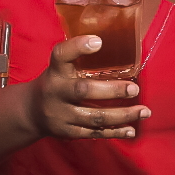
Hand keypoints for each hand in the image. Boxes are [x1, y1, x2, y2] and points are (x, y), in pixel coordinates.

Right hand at [26, 35, 149, 138]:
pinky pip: (94, 133)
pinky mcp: (67, 131)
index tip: (98, 41)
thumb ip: (81, 58)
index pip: (61, 55)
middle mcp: (56, 91)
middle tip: (134, 89)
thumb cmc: (56, 82)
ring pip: (94, 117)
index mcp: (55, 70)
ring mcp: (61, 114)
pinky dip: (115, 132)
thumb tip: (120, 44)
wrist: (30, 111)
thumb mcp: (60, 67)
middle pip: (83, 90)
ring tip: (144, 111)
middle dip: (112, 90)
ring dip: (122, 115)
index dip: (78, 47)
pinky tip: (131, 129)